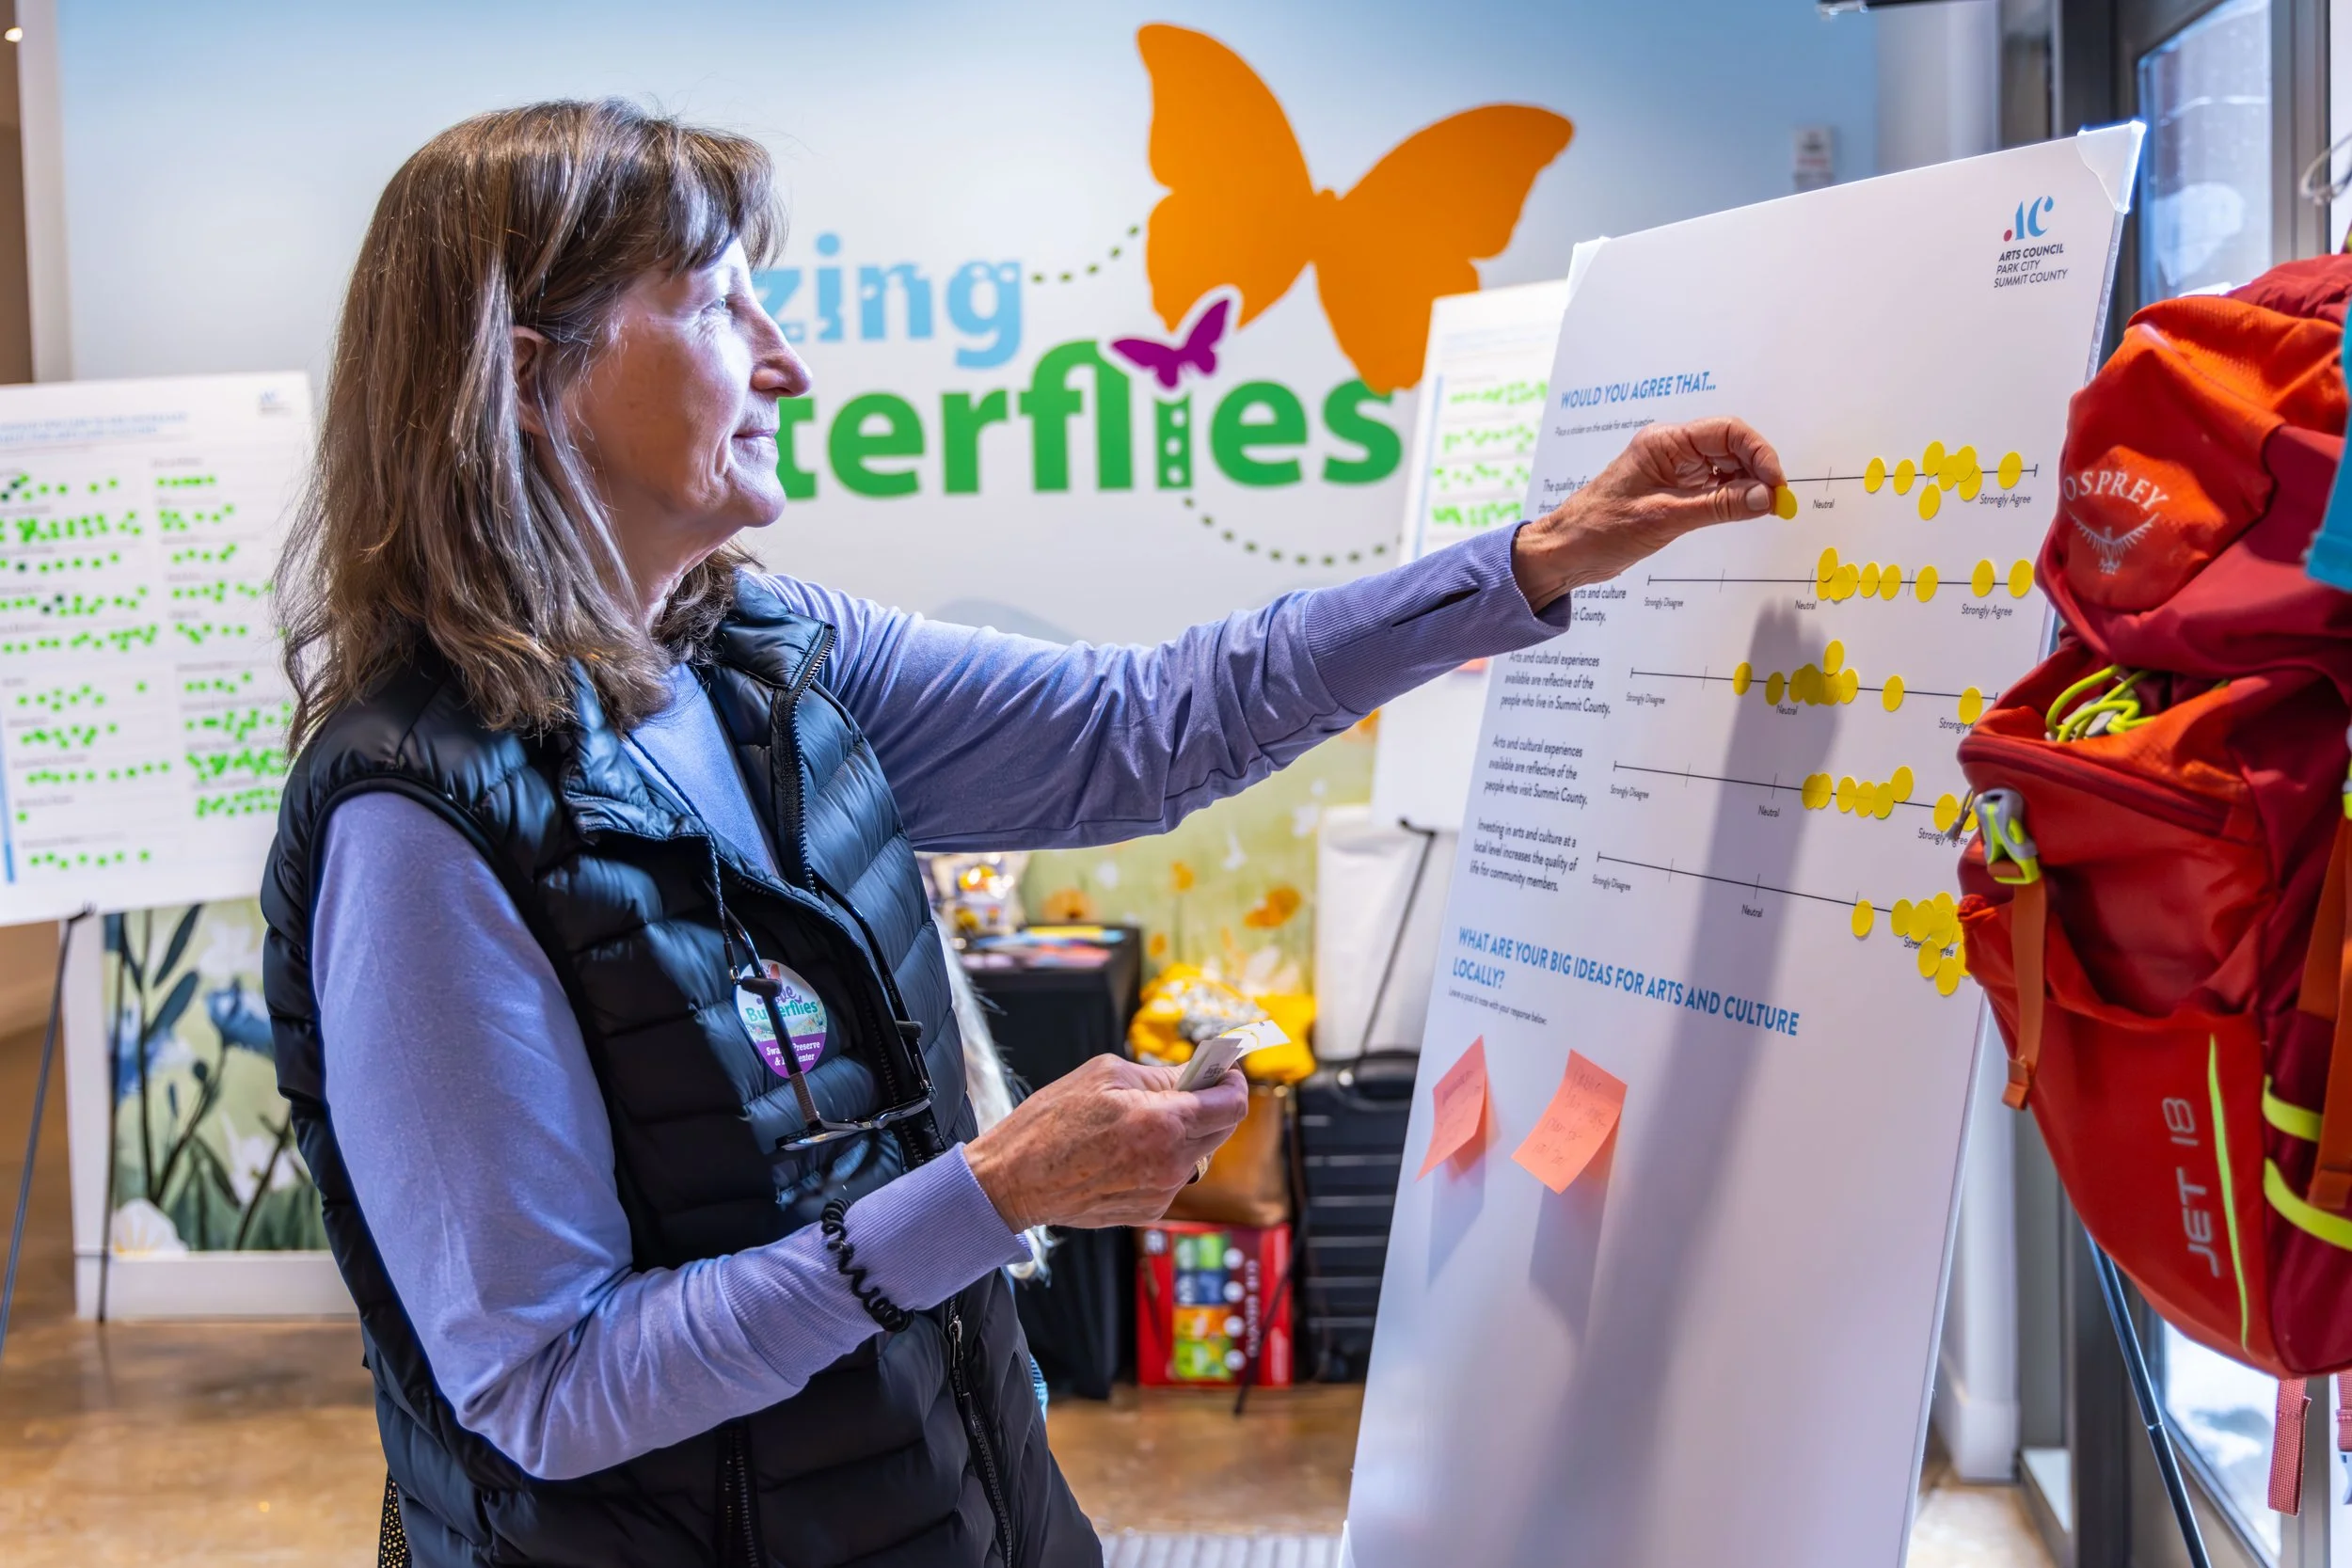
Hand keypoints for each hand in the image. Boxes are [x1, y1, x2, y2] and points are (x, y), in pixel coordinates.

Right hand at [964, 1053, 1248, 1230]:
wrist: (1014, 1181)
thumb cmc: (1051, 1122)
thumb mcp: (1105, 1075)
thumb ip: (1161, 1075)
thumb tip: (1197, 1073)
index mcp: (1163, 1121)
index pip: (1232, 1104)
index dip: (1233, 1082)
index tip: (1224, 1071)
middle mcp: (1171, 1162)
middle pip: (1222, 1129)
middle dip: (1211, 1104)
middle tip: (1186, 1087)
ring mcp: (1162, 1191)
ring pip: (1197, 1154)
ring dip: (1184, 1133)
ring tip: (1141, 1122)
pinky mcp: (1149, 1211)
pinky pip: (1173, 1177)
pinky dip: (1163, 1159)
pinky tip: (1126, 1151)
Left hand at [1511, 417, 1785, 611]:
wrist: (1564, 552)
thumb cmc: (1598, 530)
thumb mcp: (1665, 518)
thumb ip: (1719, 506)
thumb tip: (1765, 498)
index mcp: (1664, 443)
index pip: (1727, 432)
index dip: (1759, 453)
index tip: (1776, 483)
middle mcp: (1670, 450)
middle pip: (1731, 447)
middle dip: (1758, 470)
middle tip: (1776, 502)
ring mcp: (1672, 470)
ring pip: (1725, 468)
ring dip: (1747, 486)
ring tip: (1763, 509)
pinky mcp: (1671, 491)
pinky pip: (1712, 486)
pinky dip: (1731, 498)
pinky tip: (1742, 512)